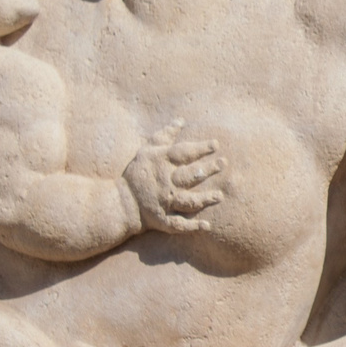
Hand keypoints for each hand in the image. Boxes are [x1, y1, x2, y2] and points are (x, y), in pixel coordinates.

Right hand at [122, 120, 227, 234]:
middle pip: (188, 176)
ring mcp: (164, 202)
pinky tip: (206, 226)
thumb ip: (165, 135)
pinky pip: (178, 224)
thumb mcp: (147, 150)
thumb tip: (181, 120)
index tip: (216, 145)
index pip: (182, 153)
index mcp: (160, 164)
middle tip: (223, 164)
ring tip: (219, 196)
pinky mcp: (163, 220)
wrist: (122, 202)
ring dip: (204, 199)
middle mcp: (164, 183)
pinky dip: (192, 226)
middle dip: (207, 170)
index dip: (199, 148)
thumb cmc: (138, 173)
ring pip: (187, 201)